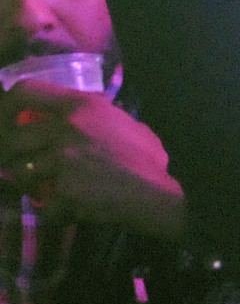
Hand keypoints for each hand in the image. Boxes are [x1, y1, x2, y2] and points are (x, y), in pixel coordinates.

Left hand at [0, 85, 183, 239]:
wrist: (160, 195)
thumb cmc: (148, 159)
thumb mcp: (125, 124)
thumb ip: (96, 118)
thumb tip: (75, 118)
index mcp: (81, 106)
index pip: (26, 91)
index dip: (7, 104)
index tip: (8, 119)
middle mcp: (66, 129)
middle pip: (14, 138)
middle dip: (14, 155)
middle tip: (22, 163)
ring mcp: (62, 160)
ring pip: (20, 173)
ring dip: (29, 184)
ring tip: (43, 190)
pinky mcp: (63, 190)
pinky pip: (44, 205)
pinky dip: (54, 213)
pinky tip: (69, 213)